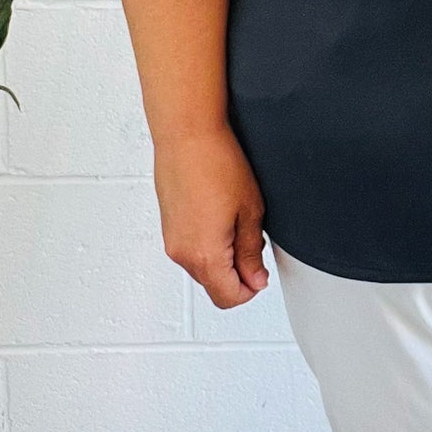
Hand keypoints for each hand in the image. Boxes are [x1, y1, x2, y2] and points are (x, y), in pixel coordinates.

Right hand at [153, 125, 270, 307]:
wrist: (187, 134)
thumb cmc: (217, 163)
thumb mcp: (250, 210)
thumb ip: (251, 252)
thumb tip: (255, 278)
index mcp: (205, 255)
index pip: (229, 297)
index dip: (251, 288)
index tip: (262, 270)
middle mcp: (182, 254)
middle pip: (214, 286)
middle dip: (238, 273)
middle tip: (254, 239)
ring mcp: (172, 241)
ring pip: (202, 268)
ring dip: (223, 257)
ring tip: (237, 220)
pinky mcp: (168, 227)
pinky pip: (190, 249)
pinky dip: (208, 243)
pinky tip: (220, 214)